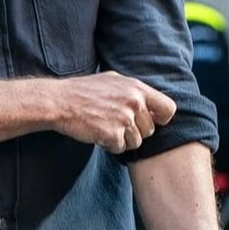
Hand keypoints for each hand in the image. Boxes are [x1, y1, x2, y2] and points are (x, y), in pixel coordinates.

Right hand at [51, 70, 176, 153]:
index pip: (168, 109)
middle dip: (135, 132)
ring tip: (106, 127)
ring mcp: (124, 119)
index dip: (160, 119)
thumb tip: (150, 103)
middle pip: (150, 131)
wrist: (60, 101)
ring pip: (136, 142)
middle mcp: (134, 103)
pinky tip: (99, 134)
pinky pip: (121, 149)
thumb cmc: (84, 90)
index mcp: (137, 88)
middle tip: (117, 125)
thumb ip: (134, 91)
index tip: (149, 121)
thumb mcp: (113, 80)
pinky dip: (110, 146)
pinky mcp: (112, 134)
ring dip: (122, 140)